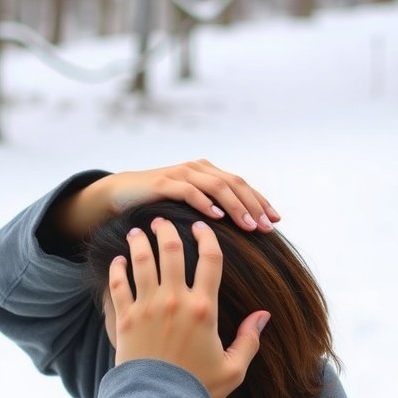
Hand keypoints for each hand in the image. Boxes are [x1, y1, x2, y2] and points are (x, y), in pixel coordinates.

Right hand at [106, 159, 279, 232]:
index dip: (261, 201)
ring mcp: (181, 173)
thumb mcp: (190, 205)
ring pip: (217, 187)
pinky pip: (189, 191)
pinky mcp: (164, 183)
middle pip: (235, 184)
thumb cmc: (159, 204)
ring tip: (249, 226)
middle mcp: (198, 168)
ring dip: (235, 207)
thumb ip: (212, 208)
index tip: (276, 222)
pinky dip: (205, 203)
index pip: (242, 185)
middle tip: (267, 228)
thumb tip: (243, 228)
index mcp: (208, 173)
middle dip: (254, 206)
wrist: (121, 193)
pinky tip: (217, 217)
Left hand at [109, 217, 270, 397]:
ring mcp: (147, 308)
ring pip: (142, 261)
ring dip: (139, 242)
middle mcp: (175, 301)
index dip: (207, 237)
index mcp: (204, 309)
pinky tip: (119, 261)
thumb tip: (264, 316)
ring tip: (137, 232)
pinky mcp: (125, 319)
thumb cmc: (198, 389)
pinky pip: (119, 284)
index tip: (201, 227)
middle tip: (162, 221)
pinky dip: (118, 269)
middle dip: (166, 230)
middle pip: (171, 250)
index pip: (210, 259)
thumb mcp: (234, 369)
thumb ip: (250, 340)